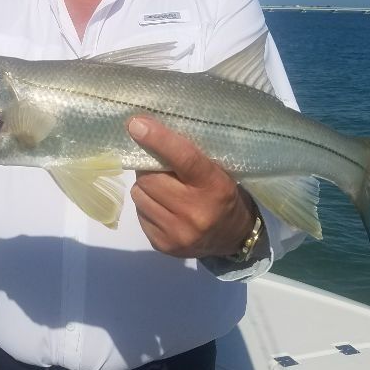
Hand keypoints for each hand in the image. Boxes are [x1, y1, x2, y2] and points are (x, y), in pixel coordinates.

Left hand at [127, 116, 255, 257]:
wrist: (233, 238)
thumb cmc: (223, 193)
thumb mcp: (217, 170)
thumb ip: (188, 155)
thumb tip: (147, 131)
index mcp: (215, 186)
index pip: (185, 158)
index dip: (159, 139)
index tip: (136, 124)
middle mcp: (196, 212)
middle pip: (150, 177)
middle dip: (149, 168)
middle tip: (161, 168)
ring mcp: (178, 232)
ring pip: (139, 194)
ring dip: (146, 187)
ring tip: (164, 189)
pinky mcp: (162, 245)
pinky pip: (139, 213)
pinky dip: (147, 205)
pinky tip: (164, 208)